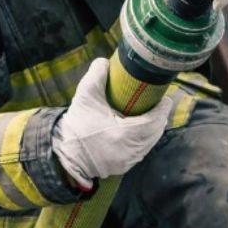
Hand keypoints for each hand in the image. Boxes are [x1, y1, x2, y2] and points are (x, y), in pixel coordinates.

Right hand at [52, 58, 171, 188]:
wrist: (65, 155)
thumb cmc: (77, 127)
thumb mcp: (85, 97)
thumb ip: (97, 75)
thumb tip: (106, 62)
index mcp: (125, 134)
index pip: (155, 119)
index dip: (162, 107)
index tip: (162, 96)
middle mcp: (132, 150)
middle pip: (157, 131)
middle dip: (159, 115)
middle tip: (155, 101)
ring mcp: (129, 160)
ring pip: (151, 141)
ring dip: (153, 127)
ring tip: (148, 113)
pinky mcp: (125, 165)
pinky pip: (142, 149)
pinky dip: (144, 138)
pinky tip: (137, 128)